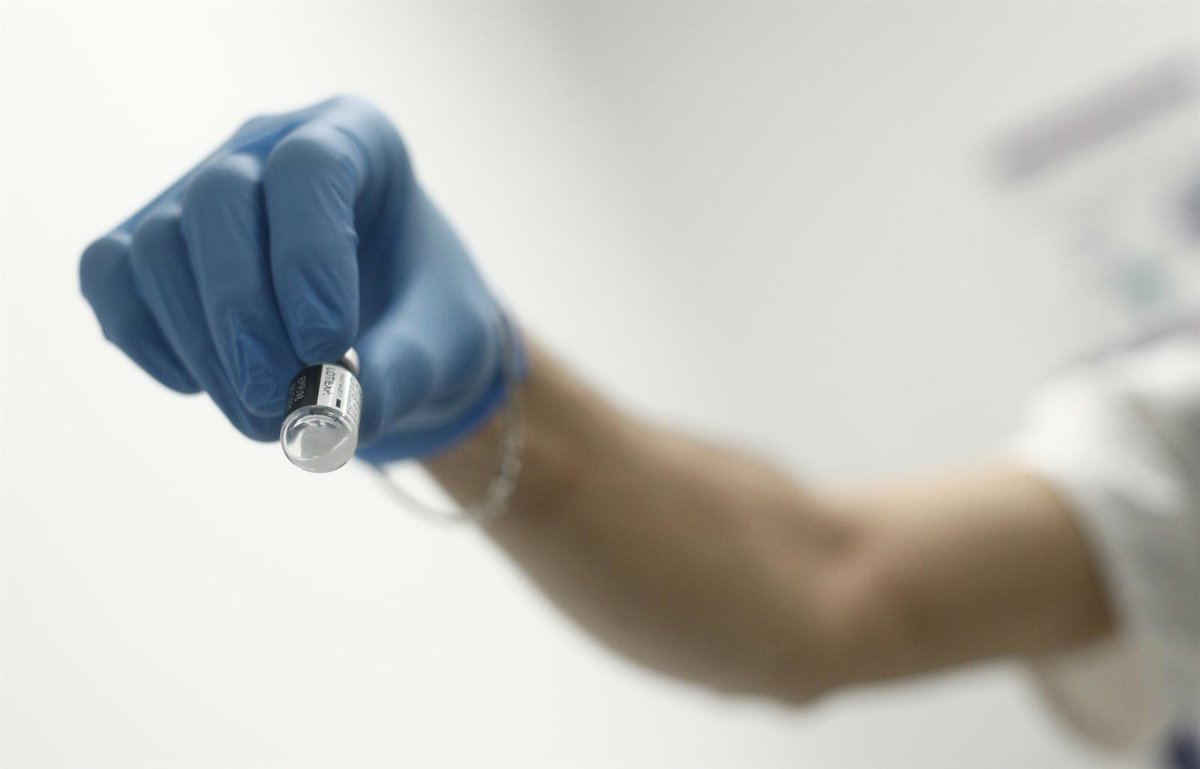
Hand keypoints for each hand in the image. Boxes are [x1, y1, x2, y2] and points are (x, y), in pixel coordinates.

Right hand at [80, 96, 518, 460]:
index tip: (328, 343)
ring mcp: (198, 189)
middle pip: (217, 198)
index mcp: (358, 139)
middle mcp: (268, 147)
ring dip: (201, 344)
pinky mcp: (148, 245)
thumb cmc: (429, 316)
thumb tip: (326, 418)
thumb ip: (404, 372)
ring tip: (262, 417)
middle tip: (277, 400)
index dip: (309, 254)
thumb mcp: (450, 343)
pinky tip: (201, 386)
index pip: (310, 165)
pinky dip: (146, 338)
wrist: (397, 331)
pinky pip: (110, 278)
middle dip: (243, 311)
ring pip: (156, 243)